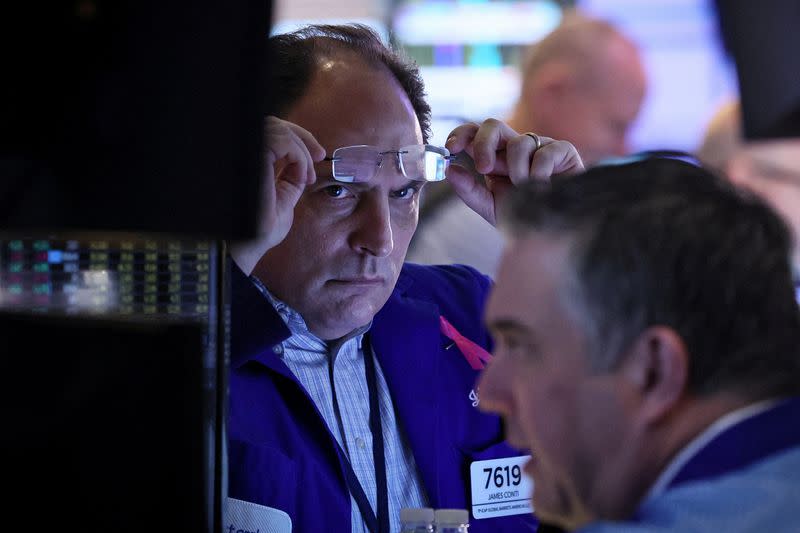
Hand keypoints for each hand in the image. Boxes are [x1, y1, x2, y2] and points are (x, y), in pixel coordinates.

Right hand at [229, 116, 324, 274]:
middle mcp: (244, 154)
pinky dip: (298, 155)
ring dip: (301, 150)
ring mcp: (245, 155)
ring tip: (307, 176)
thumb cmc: (260, 229)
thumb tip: (304, 161)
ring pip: (277, 129)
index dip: (296, 135)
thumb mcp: (284, 197)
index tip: (318, 154)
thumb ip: (291, 177)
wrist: (249, 247)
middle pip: (273, 124)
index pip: (270, 131)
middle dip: (302, 136)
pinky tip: (302, 177)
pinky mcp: (250, 159)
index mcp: (250, 161)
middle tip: (320, 156)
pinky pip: (281, 141)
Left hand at [444, 119, 583, 225]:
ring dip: (516, 170)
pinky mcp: (563, 150)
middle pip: (493, 125)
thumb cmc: (524, 216)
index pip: (474, 133)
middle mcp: (515, 147)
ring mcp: (538, 146)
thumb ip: (469, 190)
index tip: (451, 148)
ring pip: (519, 143)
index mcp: (495, 156)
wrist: (557, 231)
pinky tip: (544, 188)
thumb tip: (450, 170)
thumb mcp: (491, 206)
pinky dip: (539, 173)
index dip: (462, 134)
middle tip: (484, 168)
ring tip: (525, 190)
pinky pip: (545, 152)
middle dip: (484, 144)